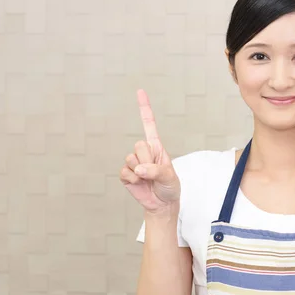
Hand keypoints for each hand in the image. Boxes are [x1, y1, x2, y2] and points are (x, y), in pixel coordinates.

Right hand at [119, 89, 180, 213]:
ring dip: (140, 172)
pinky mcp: (126, 174)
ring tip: (148, 179)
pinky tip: (140, 184)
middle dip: (147, 160)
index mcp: (157, 147)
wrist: (162, 204)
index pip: (148, 124)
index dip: (144, 108)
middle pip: (139, 145)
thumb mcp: (169, 177)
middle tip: (154, 172)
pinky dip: (132, 180)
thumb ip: (156, 171)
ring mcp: (134, 162)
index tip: (139, 91)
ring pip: (130, 159)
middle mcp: (144, 152)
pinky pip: (124, 172)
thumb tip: (139, 169)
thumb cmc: (170, 187)